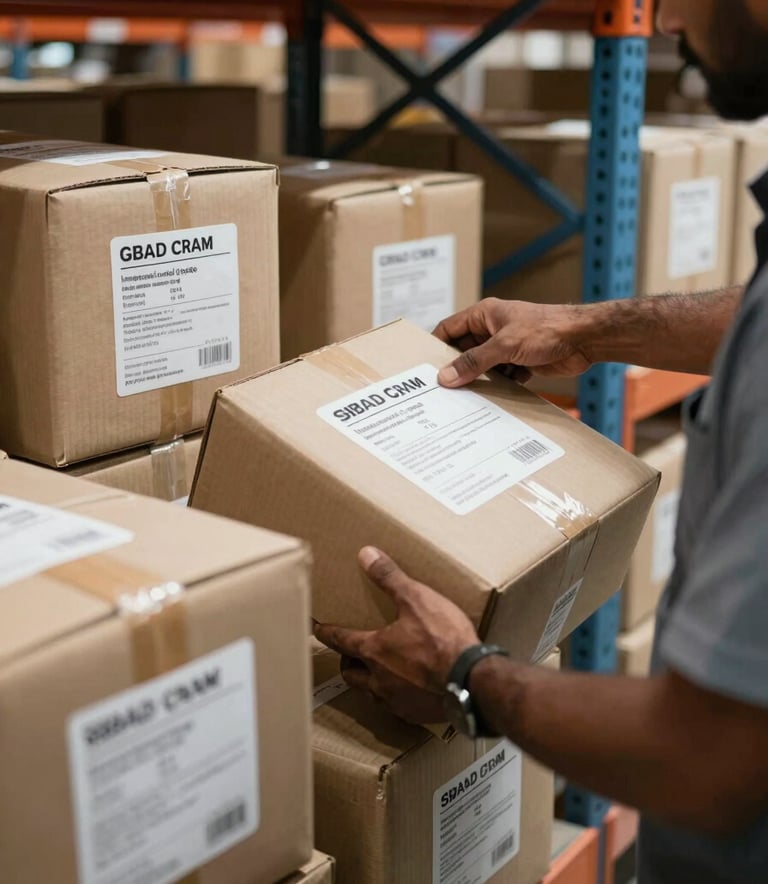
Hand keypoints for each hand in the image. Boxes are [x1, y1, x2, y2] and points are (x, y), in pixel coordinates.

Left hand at [313, 547, 478, 722]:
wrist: (472, 681)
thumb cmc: (444, 640)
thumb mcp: (416, 599)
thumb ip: (390, 577)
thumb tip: (366, 554)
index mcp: (374, 650)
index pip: (340, 640)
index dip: (326, 632)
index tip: (316, 627)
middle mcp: (378, 679)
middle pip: (350, 672)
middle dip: (347, 660)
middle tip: (349, 651)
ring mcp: (396, 701)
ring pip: (370, 692)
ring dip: (368, 680)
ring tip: (376, 670)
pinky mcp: (414, 714)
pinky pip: (395, 707)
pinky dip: (394, 696)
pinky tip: (406, 689)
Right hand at [433, 298, 592, 387]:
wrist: (584, 338)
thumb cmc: (546, 329)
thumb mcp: (504, 345)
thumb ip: (474, 362)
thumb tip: (446, 376)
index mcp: (484, 315)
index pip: (450, 328)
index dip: (437, 346)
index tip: (425, 366)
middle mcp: (493, 329)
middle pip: (465, 350)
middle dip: (457, 368)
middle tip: (442, 389)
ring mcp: (507, 346)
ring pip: (484, 366)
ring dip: (478, 380)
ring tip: (464, 398)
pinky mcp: (521, 362)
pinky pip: (502, 377)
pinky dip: (499, 386)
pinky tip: (494, 399)